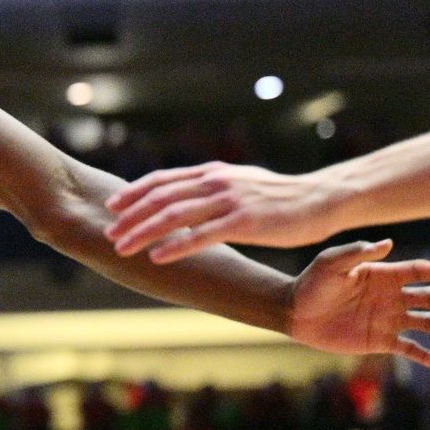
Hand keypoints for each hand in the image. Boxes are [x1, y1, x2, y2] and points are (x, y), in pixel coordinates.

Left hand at [104, 162, 338, 262]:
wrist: (320, 199)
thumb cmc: (280, 196)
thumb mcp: (240, 182)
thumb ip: (212, 187)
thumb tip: (186, 196)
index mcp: (211, 172)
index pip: (162, 180)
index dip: (134, 192)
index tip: (112, 206)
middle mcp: (215, 182)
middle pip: (161, 197)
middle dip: (130, 216)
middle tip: (109, 233)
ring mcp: (229, 200)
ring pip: (174, 216)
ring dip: (144, 232)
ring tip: (123, 247)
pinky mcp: (244, 222)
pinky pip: (201, 235)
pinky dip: (176, 245)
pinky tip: (158, 257)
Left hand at [285, 239, 429, 370]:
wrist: (295, 312)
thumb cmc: (312, 283)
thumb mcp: (331, 263)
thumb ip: (357, 253)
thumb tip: (386, 243)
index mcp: (382, 275)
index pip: (417, 272)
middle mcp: (391, 297)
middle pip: (429, 299)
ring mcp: (387, 319)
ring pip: (427, 324)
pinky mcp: (380, 340)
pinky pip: (409, 349)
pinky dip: (426, 356)